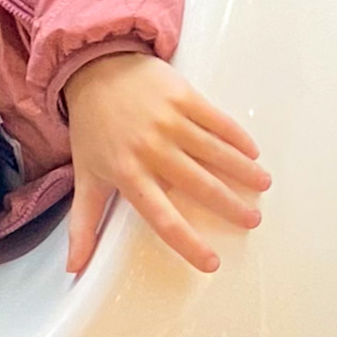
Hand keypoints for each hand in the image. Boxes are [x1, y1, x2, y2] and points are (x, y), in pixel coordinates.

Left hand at [62, 52, 267, 276]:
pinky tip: (252, 152)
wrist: (94, 67)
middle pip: (199, 186)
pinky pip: (217, 120)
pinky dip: (237, 138)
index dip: (188, 243)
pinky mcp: (183, 96)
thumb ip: (82, 225)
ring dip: (243, 171)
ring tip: (263, 186)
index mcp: (128, 174)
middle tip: (253, 220)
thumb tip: (73, 269)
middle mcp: (151, 150)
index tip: (212, 262)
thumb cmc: (91, 128)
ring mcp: (169, 121)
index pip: (162, 218)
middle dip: (230, 206)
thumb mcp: (85, 177)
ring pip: (215, 153)